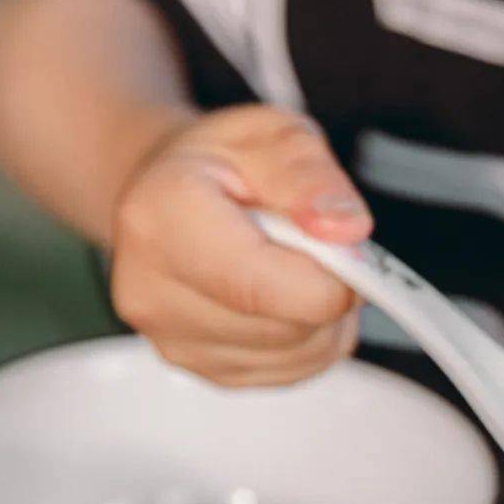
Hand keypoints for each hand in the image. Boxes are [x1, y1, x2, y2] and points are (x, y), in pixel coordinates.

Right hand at [110, 105, 372, 385]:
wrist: (167, 196)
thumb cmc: (220, 163)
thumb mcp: (271, 133)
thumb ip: (310, 176)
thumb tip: (346, 230)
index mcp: (161, 219)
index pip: (261, 286)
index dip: (330, 278)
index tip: (351, 249)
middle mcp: (152, 291)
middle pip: (288, 326)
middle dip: (328, 288)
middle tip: (318, 243)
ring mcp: (173, 340)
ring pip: (298, 355)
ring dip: (323, 316)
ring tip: (296, 264)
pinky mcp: (202, 370)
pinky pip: (292, 370)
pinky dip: (309, 337)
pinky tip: (285, 294)